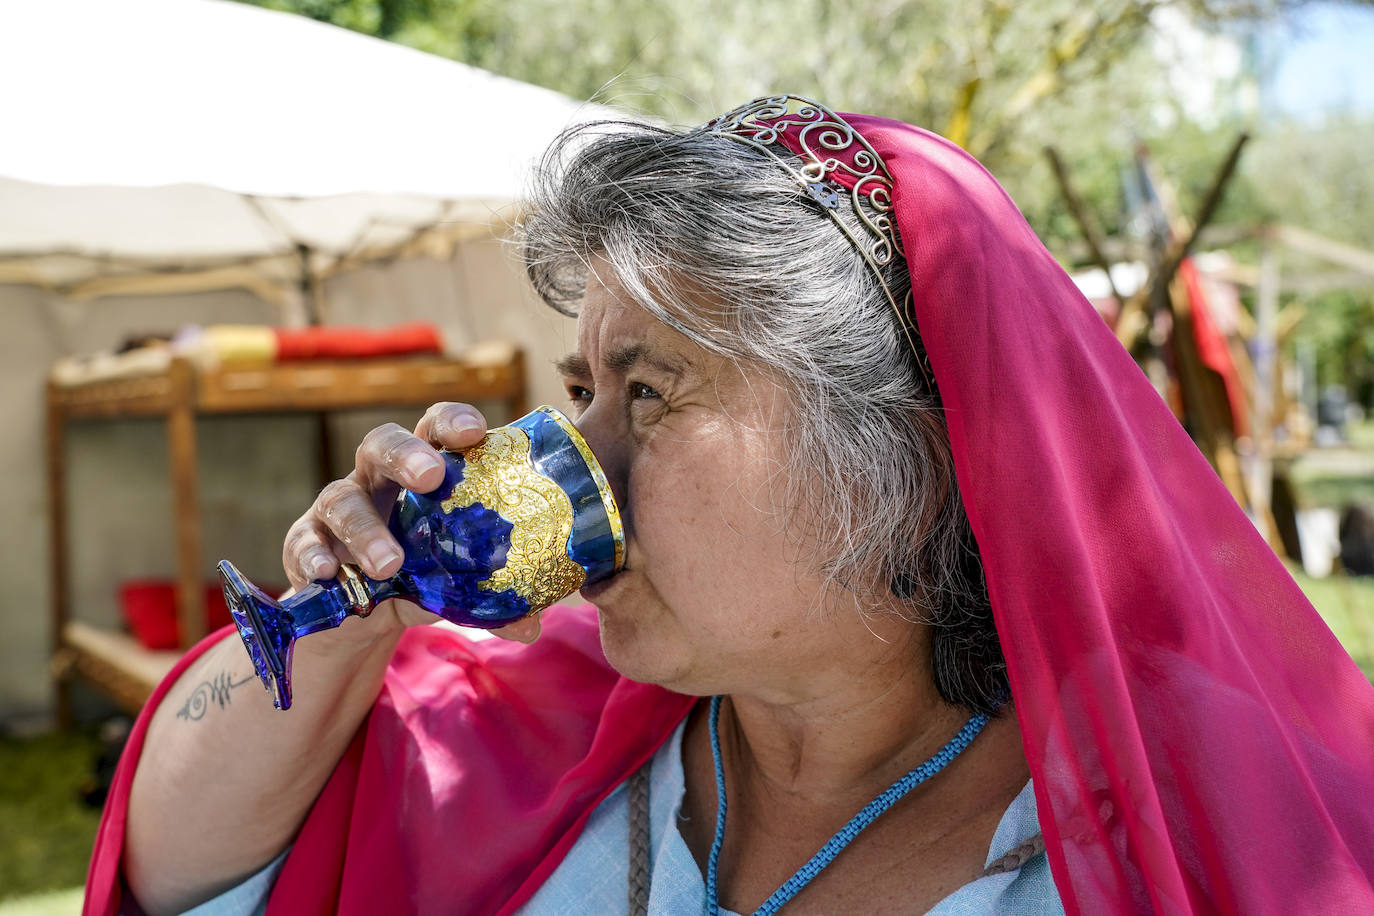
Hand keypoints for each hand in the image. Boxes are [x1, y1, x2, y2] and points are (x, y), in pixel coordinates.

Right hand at [280, 402, 543, 643]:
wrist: (357, 613)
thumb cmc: (418, 574)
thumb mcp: (454, 583)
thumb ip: (490, 597)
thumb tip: (530, 626)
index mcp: (422, 473)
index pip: (434, 429)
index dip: (452, 422)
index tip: (475, 431)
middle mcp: (376, 479)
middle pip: (382, 444)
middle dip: (406, 455)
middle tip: (431, 476)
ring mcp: (337, 508)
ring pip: (342, 499)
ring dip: (366, 531)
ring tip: (389, 565)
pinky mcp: (305, 542)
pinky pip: (303, 541)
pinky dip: (313, 556)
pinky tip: (327, 574)